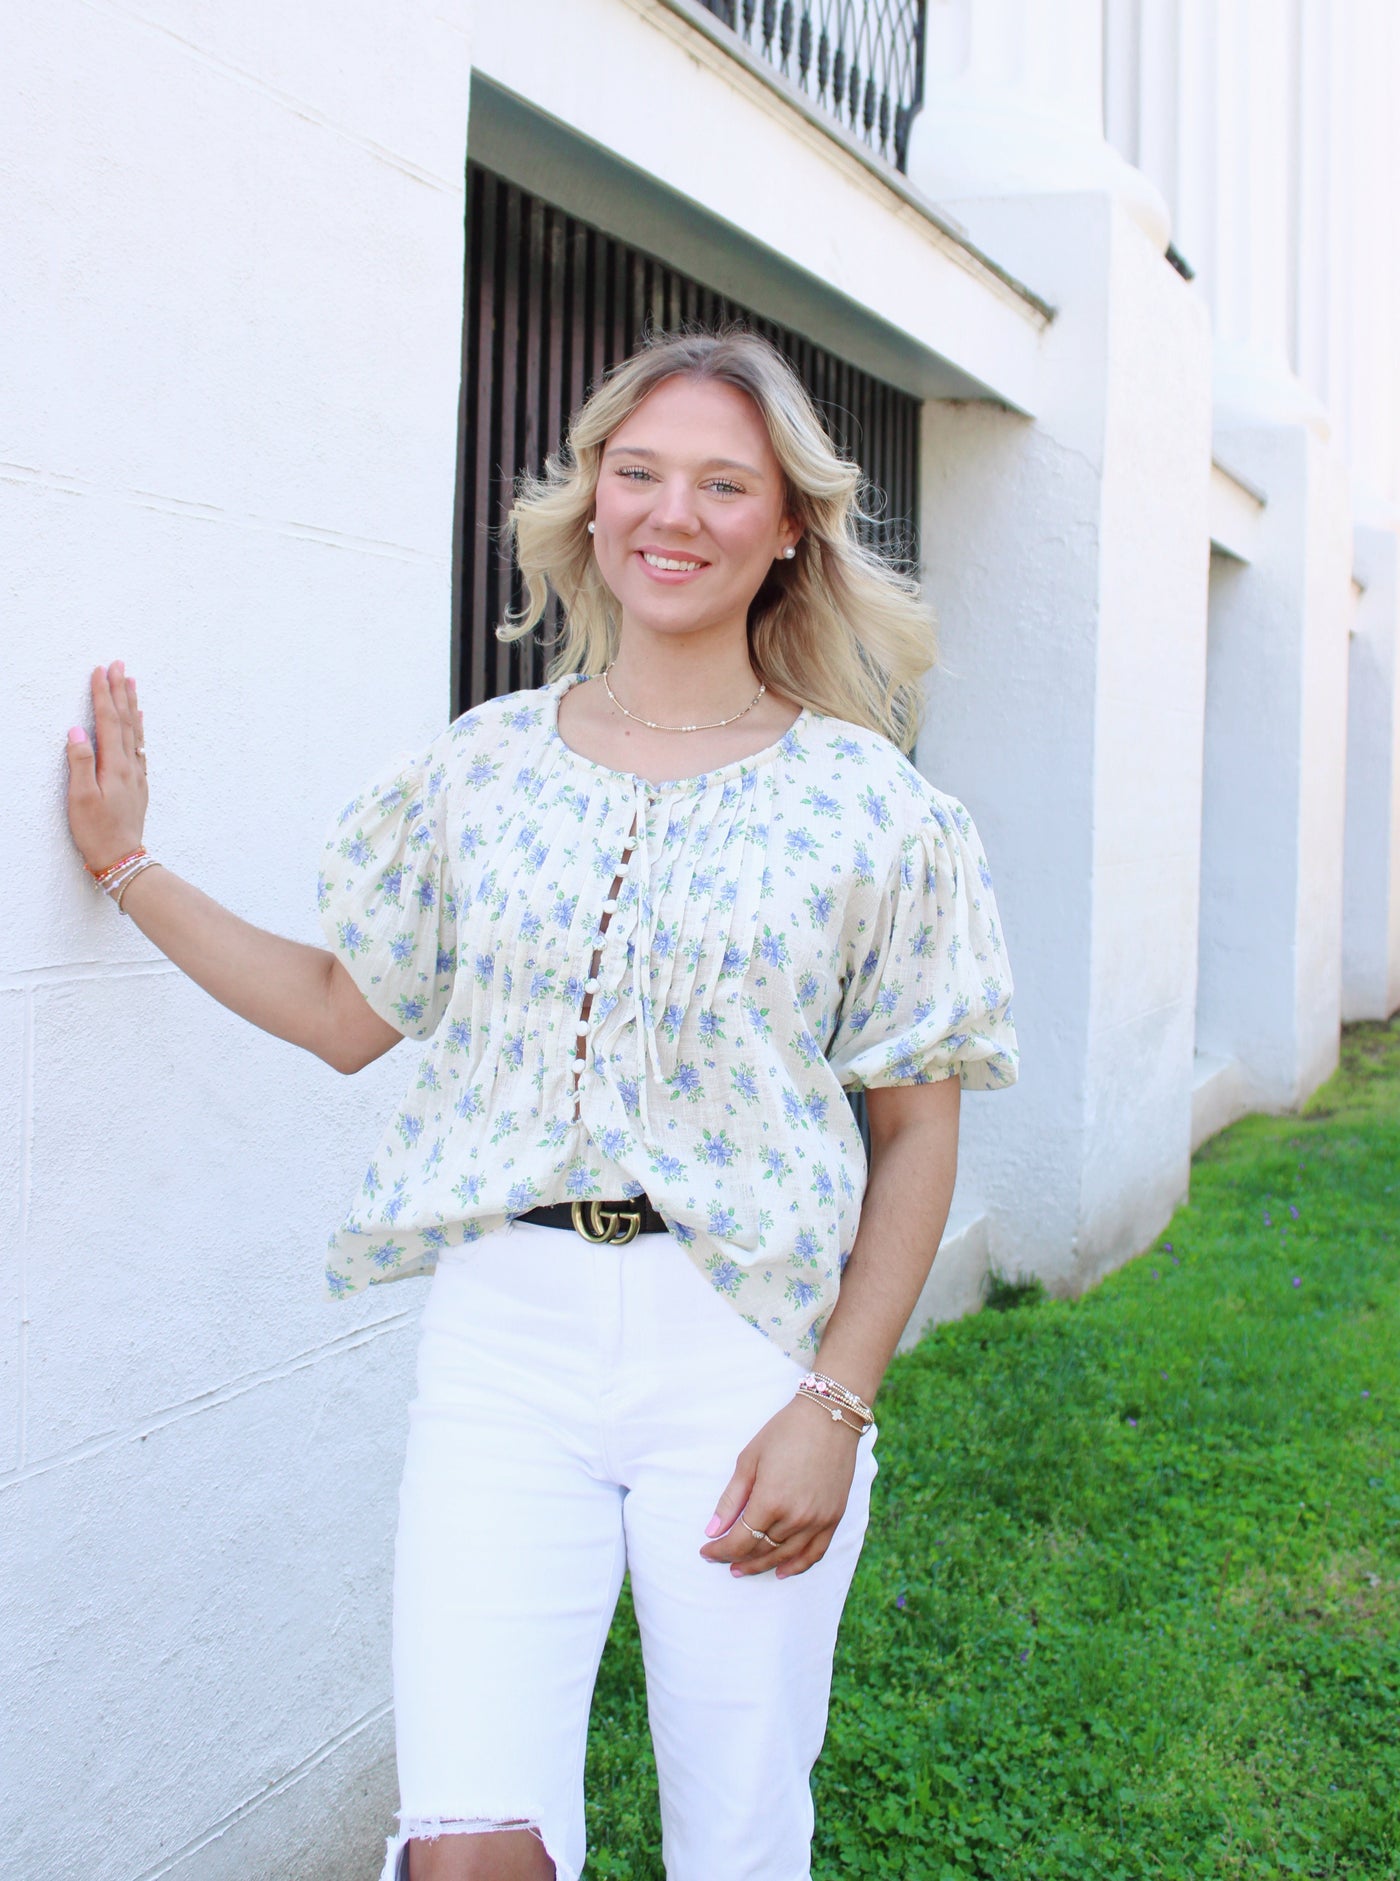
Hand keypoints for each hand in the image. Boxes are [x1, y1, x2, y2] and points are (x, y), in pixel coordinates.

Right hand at [66, 661, 148, 872]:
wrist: (122, 858)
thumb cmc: (97, 831)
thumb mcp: (80, 798)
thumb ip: (80, 762)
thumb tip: (76, 731)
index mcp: (114, 765)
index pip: (108, 721)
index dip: (102, 695)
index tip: (99, 671)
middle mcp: (130, 765)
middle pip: (125, 720)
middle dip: (120, 691)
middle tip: (118, 664)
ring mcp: (136, 774)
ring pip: (135, 731)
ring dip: (131, 704)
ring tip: (130, 682)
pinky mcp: (137, 784)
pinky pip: (139, 746)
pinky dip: (138, 728)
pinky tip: (138, 720)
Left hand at [699, 1394, 860, 1579]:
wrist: (829, 1416)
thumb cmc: (785, 1432)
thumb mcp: (750, 1459)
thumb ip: (731, 1499)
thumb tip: (713, 1530)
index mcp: (770, 1501)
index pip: (740, 1541)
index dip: (720, 1550)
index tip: (706, 1550)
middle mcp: (795, 1517)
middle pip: (761, 1550)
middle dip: (737, 1558)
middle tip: (722, 1559)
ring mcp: (817, 1520)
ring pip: (784, 1556)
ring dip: (762, 1565)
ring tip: (743, 1568)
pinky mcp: (834, 1518)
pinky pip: (815, 1553)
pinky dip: (797, 1566)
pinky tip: (781, 1571)